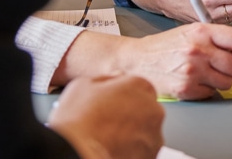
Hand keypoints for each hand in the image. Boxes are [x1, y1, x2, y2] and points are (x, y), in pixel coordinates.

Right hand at [48, 74, 163, 158]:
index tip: (114, 104)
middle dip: (132, 115)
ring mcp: (154, 134)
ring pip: (146, 132)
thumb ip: (106, 80)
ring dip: (134, 134)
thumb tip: (113, 80)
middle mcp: (153, 108)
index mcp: (139, 85)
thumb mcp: (83, 85)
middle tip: (109, 123)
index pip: (140, 88)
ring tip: (110, 138)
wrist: (77, 152)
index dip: (124, 97)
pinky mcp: (151, 155)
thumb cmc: (78, 120)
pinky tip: (114, 149)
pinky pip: (143, 150)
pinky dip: (133, 151)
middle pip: (146, 109)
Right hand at [117, 23, 231, 99]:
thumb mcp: (190, 32)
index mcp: (202, 31)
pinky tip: (193, 81)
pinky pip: (211, 93)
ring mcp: (193, 71)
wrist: (137, 61)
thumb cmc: (164, 47)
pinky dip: (205, 89)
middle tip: (221, 67)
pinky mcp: (186, 89)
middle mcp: (199, 50)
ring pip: (227, 82)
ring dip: (219, 81)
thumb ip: (215, 39)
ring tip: (205, 74)